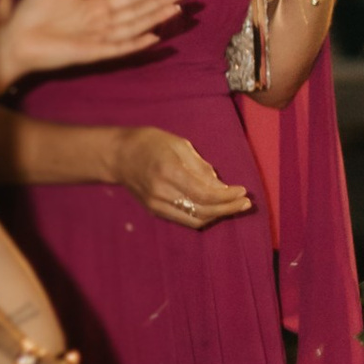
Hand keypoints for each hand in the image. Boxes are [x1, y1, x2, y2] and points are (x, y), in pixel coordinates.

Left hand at [0, 0, 186, 88]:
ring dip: (154, 18)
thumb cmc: (31, 14)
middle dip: (160, 1)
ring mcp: (99, 39)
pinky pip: (119, 48)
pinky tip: (153, 37)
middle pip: (138, 10)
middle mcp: (102, 23)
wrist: (13, 39)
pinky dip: (136, 43)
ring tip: (175, 8)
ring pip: (134, 26)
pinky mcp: (91, 53)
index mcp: (95, 7)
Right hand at [112, 128, 254, 229]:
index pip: (205, 194)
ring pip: (194, 219)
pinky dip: (203, 216)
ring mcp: (156, 204)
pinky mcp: (154, 210)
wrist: (118, 155)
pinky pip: (184, 219)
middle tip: (245, 203)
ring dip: (218, 216)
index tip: (243, 192)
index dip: (227, 197)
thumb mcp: (179, 145)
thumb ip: (201, 166)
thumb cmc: (150, 143)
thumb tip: (221, 186)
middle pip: (202, 210)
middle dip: (227, 209)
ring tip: (234, 207)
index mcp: (168, 171)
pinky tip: (216, 209)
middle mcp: (161, 192)